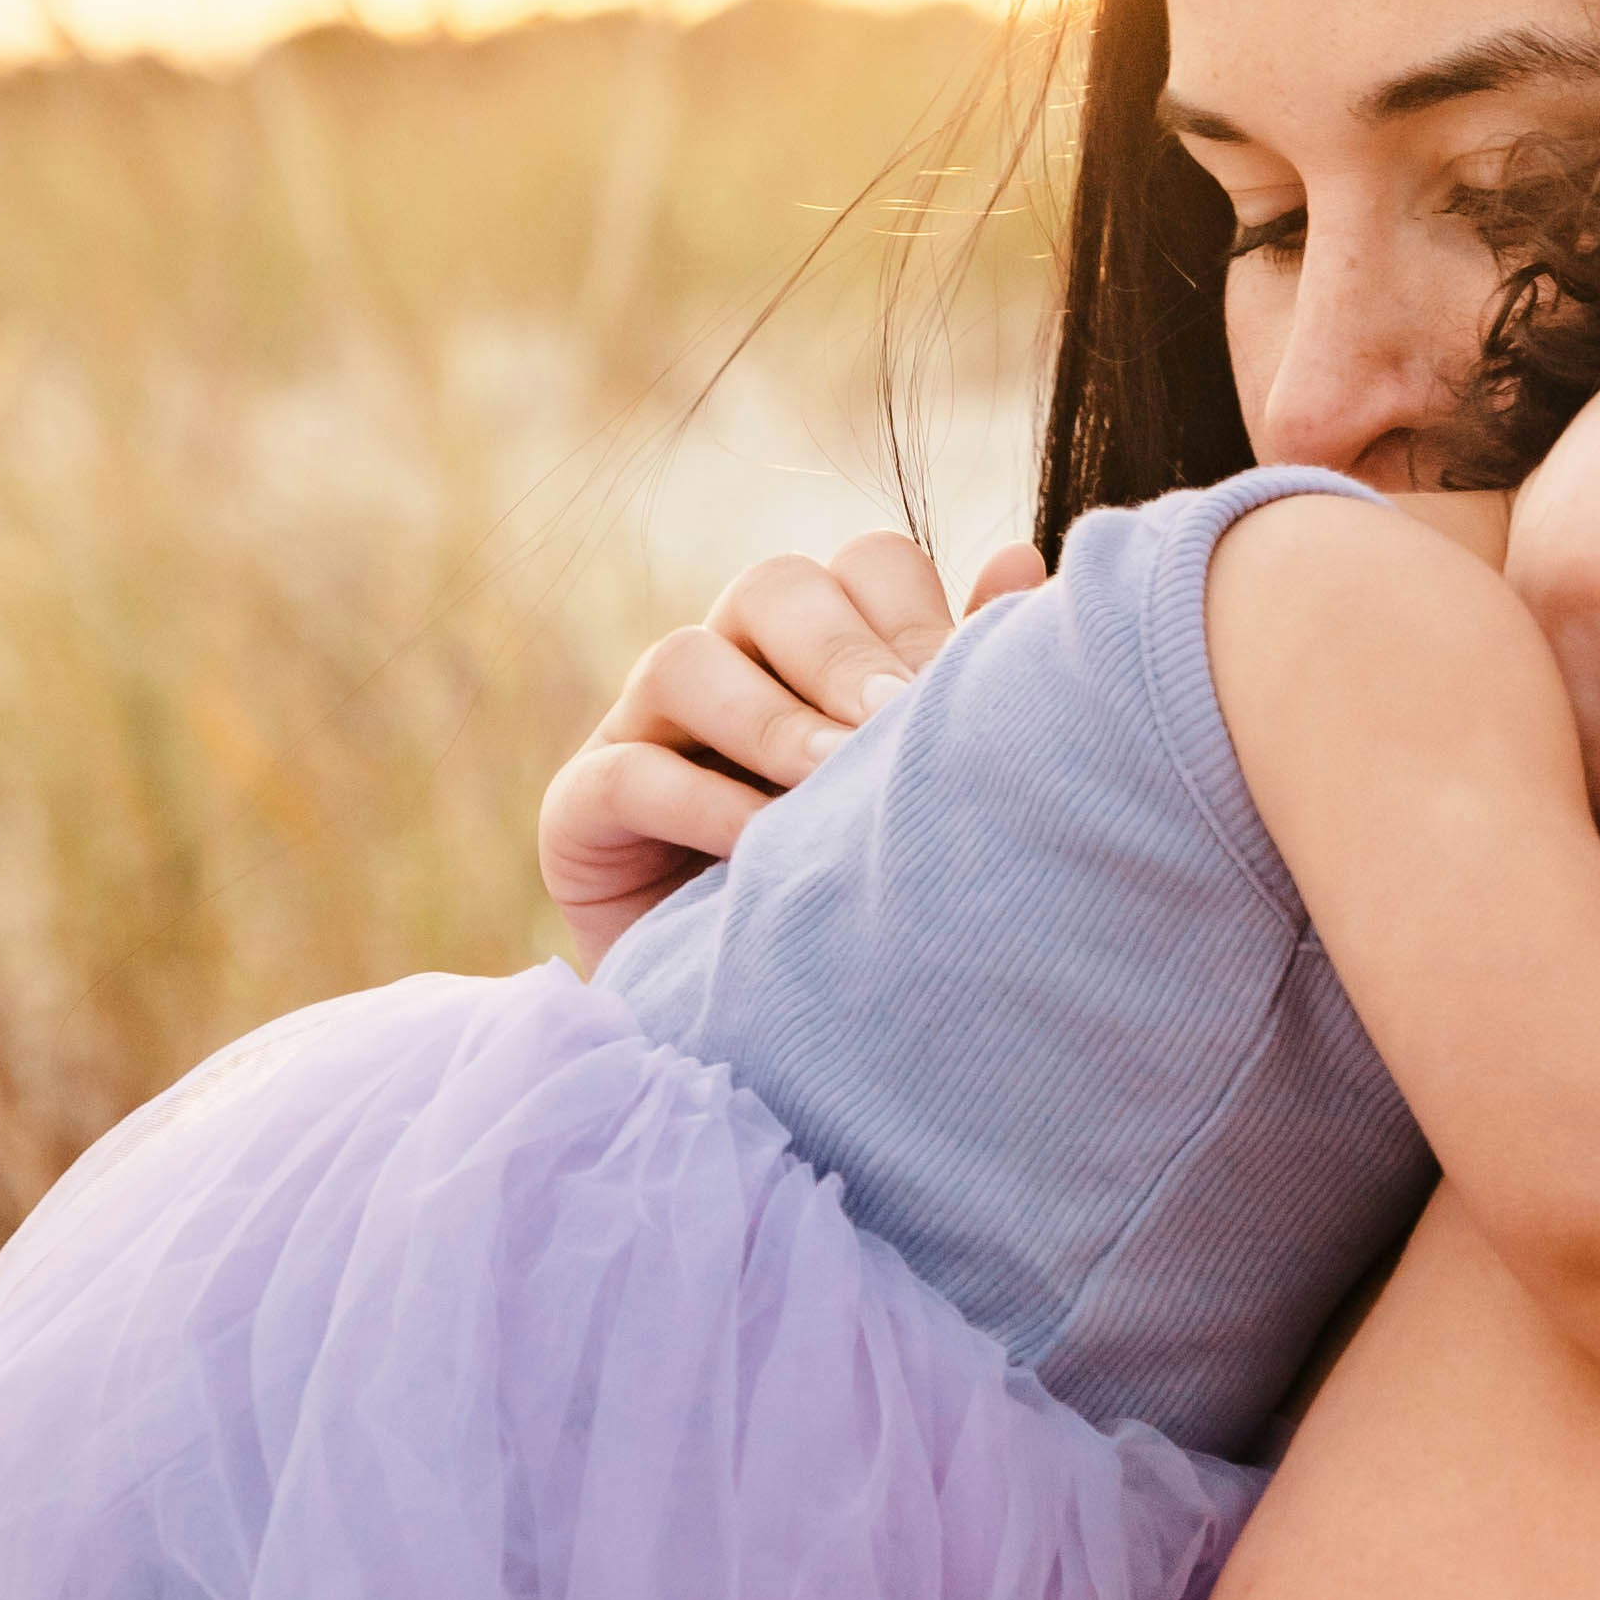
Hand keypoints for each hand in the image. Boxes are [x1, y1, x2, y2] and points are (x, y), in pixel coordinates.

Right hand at [535, 530, 1050, 966]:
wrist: (764, 1039)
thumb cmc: (855, 898)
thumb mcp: (914, 790)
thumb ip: (957, 677)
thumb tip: (1021, 559)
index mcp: (820, 644)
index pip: (864, 568)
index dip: (914, 612)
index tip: (960, 689)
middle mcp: (729, 664)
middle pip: (773, 590)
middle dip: (843, 654)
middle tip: (894, 722)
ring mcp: (642, 727)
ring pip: (684, 660)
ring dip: (769, 720)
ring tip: (831, 781)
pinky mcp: (579, 808)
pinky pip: (626, 775)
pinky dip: (697, 802)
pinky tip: (760, 848)